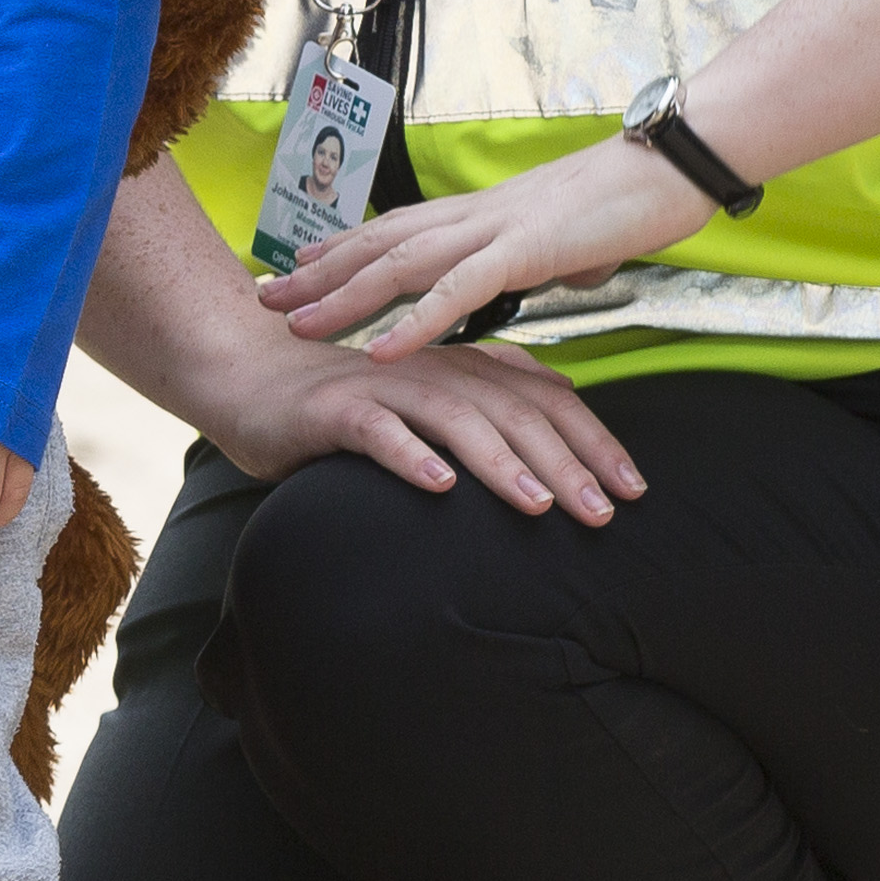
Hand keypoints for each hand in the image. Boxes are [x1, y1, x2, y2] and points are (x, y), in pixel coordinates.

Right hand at [201, 293, 642, 523]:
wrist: (245, 375)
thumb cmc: (340, 399)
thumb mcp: (423, 396)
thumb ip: (484, 396)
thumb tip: (556, 404)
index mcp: (460, 368)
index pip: (543, 400)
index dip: (593, 440)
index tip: (634, 489)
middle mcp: (431, 370)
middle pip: (512, 412)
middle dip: (565, 462)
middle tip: (605, 512)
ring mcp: (382, 386)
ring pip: (456, 419)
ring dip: (502, 464)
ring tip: (540, 507)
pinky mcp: (333, 410)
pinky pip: (376, 431)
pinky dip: (409, 456)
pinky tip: (438, 486)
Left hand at [263, 137, 708, 361]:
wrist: (671, 164)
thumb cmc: (625, 202)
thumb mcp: (568, 240)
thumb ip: (549, 258)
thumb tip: (555, 273)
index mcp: (479, 213)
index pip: (393, 228)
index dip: (341, 247)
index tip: (293, 267)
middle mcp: (473, 216)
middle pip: (378, 244)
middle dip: (317, 273)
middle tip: (262, 296)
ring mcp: (495, 229)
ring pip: (400, 266)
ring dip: (344, 298)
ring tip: (296, 327)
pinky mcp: (527, 249)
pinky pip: (459, 292)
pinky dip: (416, 322)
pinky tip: (381, 350)